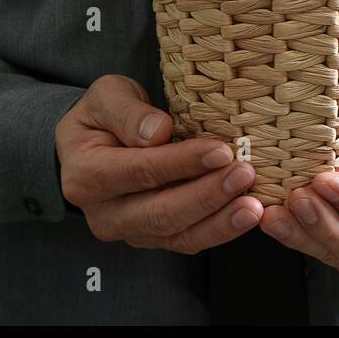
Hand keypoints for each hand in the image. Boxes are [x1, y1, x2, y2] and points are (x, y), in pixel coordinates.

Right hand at [56, 74, 262, 252]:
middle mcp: (104, 213)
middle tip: (245, 175)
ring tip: (253, 205)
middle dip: (207, 196)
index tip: (220, 151)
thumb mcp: (106, 97)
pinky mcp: (152, 238)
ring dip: (219, 221)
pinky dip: (219, 229)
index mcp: (85, 175)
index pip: (139, 172)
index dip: (181, 164)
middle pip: (160, 213)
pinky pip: (188, 240)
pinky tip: (246, 214)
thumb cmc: (101, 117)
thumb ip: (127, 112)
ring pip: (178, 235)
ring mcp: (129, 230)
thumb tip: (158, 133)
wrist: (91, 147)